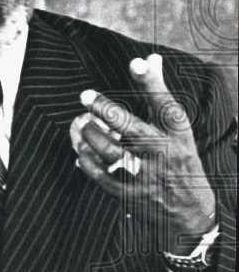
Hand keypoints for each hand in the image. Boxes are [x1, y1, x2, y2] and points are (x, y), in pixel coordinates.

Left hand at [70, 53, 215, 239]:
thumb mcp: (178, 130)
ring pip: (112, 152)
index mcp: (178, 135)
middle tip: (85, 95)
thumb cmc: (180, 161)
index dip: (151, 83)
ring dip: (91, 136)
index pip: (166, 104)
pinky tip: (80, 152)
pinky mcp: (131, 195)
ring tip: (80, 125)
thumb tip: (149, 57)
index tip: (135, 62)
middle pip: (134, 128)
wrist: (191, 213)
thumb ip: (158, 94)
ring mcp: (148, 176)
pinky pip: (102, 176)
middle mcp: (165, 153)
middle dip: (107, 110)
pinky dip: (87, 162)